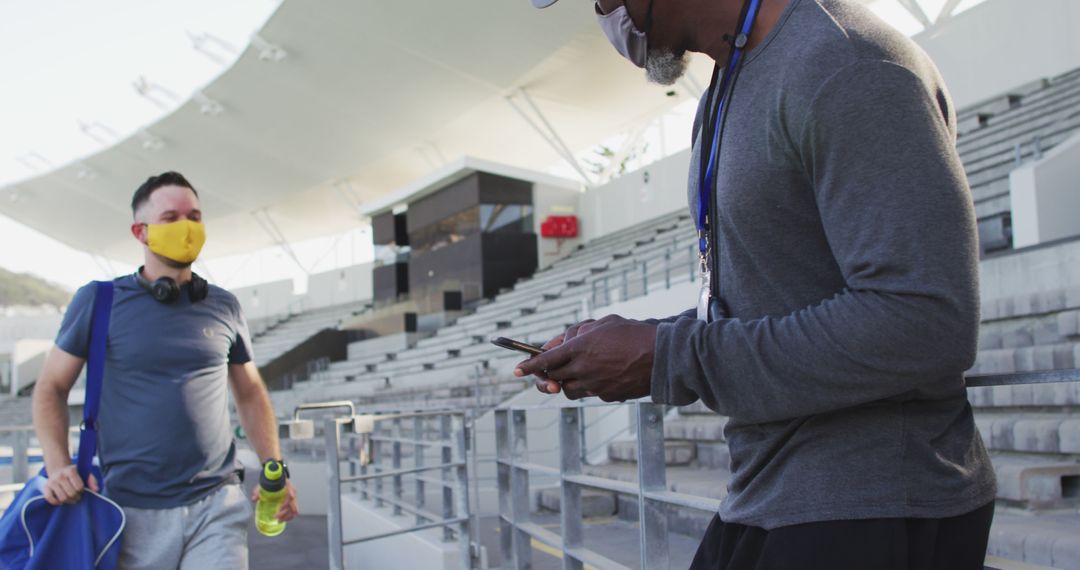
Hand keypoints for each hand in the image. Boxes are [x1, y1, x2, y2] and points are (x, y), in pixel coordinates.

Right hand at [43, 464, 98, 505]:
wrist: (58, 469)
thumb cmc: (74, 474)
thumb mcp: (84, 473)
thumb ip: (92, 480)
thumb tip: (96, 490)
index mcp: (70, 471)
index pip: (79, 487)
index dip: (82, 491)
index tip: (81, 490)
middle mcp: (60, 476)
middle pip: (71, 494)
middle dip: (76, 497)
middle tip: (77, 496)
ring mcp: (51, 482)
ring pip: (62, 498)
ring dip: (68, 501)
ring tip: (71, 498)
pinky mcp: (45, 487)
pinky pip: (50, 499)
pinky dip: (56, 502)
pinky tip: (61, 500)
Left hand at [251, 479, 299, 521]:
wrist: (276, 479)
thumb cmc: (271, 482)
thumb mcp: (264, 484)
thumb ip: (258, 491)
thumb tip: (254, 499)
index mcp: (287, 485)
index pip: (291, 492)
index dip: (287, 501)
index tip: (280, 508)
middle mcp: (293, 492)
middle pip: (292, 504)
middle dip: (284, 513)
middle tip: (276, 517)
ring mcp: (294, 497)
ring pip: (294, 510)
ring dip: (287, 516)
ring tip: (278, 521)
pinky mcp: (293, 502)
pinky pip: (294, 511)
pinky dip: (289, 517)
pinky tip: (283, 520)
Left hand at [515, 315, 656, 401]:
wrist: (663, 357)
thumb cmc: (635, 334)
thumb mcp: (604, 323)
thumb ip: (580, 331)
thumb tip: (564, 342)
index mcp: (580, 347)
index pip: (545, 359)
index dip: (529, 366)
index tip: (516, 371)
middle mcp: (584, 368)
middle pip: (554, 376)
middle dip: (547, 374)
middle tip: (547, 371)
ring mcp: (595, 385)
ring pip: (569, 389)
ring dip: (567, 381)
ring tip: (579, 370)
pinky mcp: (607, 395)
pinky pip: (590, 393)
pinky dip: (590, 385)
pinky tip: (604, 374)